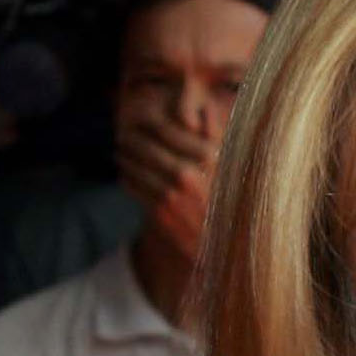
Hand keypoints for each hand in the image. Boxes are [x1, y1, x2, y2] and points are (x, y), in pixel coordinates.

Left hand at [116, 92, 218, 252]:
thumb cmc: (234, 198)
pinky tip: (127, 172)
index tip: (140, 118)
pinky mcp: (161, 213)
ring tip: (121, 151)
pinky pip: (134, 187)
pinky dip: (127, 176)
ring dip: (125, 156)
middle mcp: (188, 174)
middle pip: (144, 146)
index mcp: (207, 156)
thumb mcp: (233, 163)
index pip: (164, 128)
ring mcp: (172, 195)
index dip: (147, 121)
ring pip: (134, 165)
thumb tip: (199, 110)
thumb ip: (215, 132)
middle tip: (122, 133)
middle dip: (130, 138)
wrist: (233, 245)